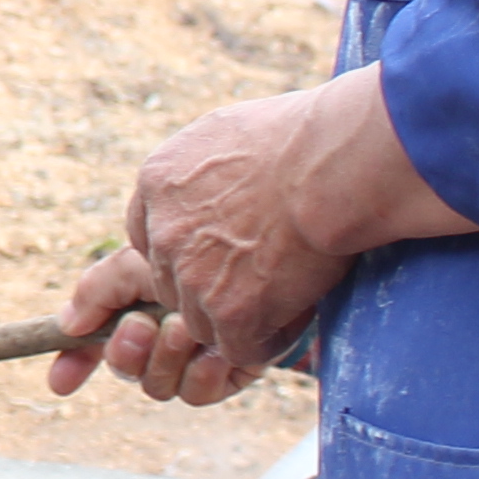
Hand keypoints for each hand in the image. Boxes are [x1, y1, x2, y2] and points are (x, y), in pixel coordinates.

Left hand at [48, 66, 473, 404]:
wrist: (331, 165)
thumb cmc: (302, 137)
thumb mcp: (230, 130)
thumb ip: (206, 163)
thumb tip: (216, 172)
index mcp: (159, 182)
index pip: (147, 235)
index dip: (183, 250)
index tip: (218, 250)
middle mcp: (164, 232)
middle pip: (172, 282)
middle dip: (208, 286)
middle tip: (260, 276)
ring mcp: (193, 276)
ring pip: (201, 320)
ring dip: (239, 316)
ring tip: (286, 295)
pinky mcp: (231, 312)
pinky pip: (239, 348)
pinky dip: (268, 341)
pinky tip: (296, 319)